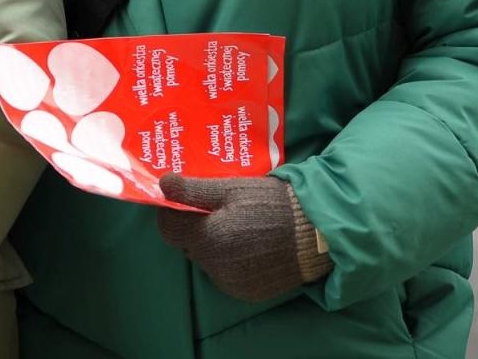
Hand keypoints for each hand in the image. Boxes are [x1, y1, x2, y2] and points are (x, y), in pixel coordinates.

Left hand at [155, 174, 326, 303]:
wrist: (315, 234)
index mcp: (208, 238)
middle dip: (195, 228)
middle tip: (218, 211)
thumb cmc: (270, 204)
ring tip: (237, 228)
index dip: (172, 212)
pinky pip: (226, 277)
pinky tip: (248, 247)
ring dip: (212, 247)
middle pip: (188, 245)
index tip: (185, 200)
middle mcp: (215, 267)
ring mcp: (231, 284)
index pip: (168, 229)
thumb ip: (193, 191)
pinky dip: (230, 263)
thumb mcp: (231, 189)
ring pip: (207, 262)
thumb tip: (162, 184)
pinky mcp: (247, 294)